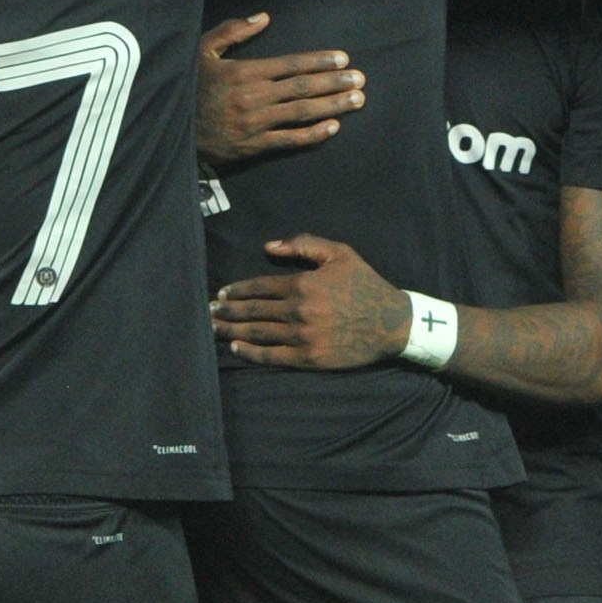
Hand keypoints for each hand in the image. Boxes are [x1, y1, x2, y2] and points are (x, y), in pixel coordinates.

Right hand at [196, 14, 364, 170]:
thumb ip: (233, 32)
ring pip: (302, 113)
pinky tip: (334, 127)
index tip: (343, 59)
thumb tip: (264, 17)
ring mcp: (255, 123)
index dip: (319, 61)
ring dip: (333, 106)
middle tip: (360, 79)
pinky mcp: (253, 146)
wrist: (169, 129)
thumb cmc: (187, 87)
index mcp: (244, 72)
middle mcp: (254, 97)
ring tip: (357, 100)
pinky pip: (289, 140)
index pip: (291, 65)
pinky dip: (313, 134)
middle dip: (335, 82)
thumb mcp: (202, 51)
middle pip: (303, 88)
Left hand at [209, 235, 410, 367]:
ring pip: (258, 333)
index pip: (259, 287)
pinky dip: (251, 353)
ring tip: (213, 329)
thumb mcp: (340, 254)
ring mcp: (303, 336)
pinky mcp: (309, 358)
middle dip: (227, 311)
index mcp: (303, 284)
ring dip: (232, 331)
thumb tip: (268, 246)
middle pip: (253, 311)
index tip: (222, 294)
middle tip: (209, 311)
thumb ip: (304, 244)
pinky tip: (236, 348)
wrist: (392, 322)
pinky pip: (273, 356)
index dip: (237, 291)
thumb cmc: (365, 285)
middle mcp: (299, 311)